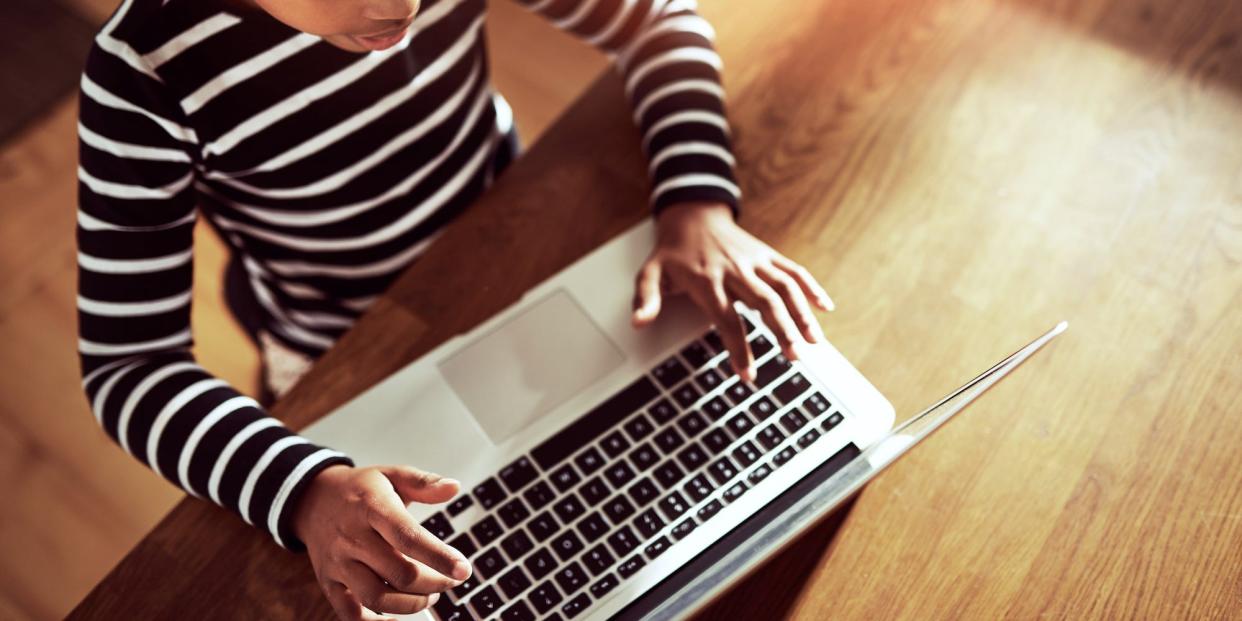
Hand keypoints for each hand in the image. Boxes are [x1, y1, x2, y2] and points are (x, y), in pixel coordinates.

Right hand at [293, 464, 471, 620]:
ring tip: (429, 596)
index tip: (463, 569)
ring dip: (412, 604)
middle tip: (449, 580)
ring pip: (378, 597)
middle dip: (434, 583)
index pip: (408, 537)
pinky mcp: (329, 582)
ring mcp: (338, 563)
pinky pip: (350, 614)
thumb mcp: (391, 474)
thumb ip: (424, 482)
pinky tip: (398, 618)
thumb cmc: (359, 490)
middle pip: (399, 573)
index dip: (439, 557)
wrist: (312, 499)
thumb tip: (453, 487)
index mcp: (372, 508)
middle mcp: (353, 538)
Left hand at [632, 201, 834, 381]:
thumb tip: (638, 322)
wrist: (692, 213)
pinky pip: (793, 270)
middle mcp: (736, 270)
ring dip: (802, 314)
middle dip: (782, 331)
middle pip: (764, 303)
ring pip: (785, 288)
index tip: (748, 374)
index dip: (738, 348)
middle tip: (794, 358)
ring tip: (814, 342)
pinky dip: (811, 287)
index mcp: (707, 280)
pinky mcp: (768, 254)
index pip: (727, 320)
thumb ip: (646, 297)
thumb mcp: (650, 272)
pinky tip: (825, 307)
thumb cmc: (672, 251)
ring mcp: (755, 261)